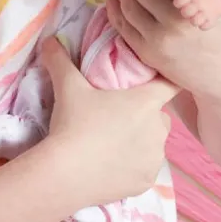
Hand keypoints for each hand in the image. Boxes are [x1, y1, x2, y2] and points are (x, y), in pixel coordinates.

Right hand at [39, 35, 177, 207]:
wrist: (65, 174)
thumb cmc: (73, 124)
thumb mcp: (68, 87)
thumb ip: (61, 59)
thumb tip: (49, 39)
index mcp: (146, 103)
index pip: (171, 85)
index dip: (164, 80)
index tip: (154, 80)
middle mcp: (158, 130)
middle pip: (159, 114)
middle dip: (144, 113)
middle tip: (117, 113)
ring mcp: (154, 159)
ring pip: (154, 143)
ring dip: (141, 139)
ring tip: (113, 140)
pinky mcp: (146, 182)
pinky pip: (146, 167)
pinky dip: (134, 165)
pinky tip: (113, 163)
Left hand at [174, 0, 220, 29]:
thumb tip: (178, 0)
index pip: (178, 2)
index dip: (178, 2)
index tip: (182, 1)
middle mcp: (199, 3)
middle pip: (185, 13)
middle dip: (185, 11)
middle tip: (190, 9)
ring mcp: (207, 12)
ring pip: (195, 22)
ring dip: (194, 19)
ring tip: (197, 15)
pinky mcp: (213, 19)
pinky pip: (204, 27)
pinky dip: (203, 24)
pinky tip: (203, 18)